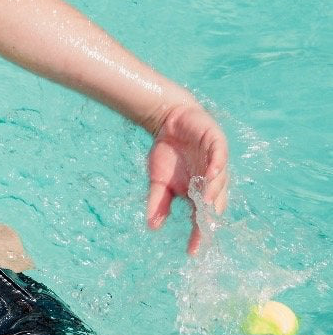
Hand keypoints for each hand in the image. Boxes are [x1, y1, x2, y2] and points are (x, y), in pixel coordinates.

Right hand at [145, 102, 228, 253]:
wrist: (169, 122)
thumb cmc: (167, 153)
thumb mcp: (159, 181)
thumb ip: (159, 202)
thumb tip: (152, 226)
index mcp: (199, 193)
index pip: (201, 218)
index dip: (199, 234)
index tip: (192, 251)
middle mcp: (212, 182)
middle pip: (215, 204)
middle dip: (210, 218)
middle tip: (204, 231)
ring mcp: (216, 164)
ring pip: (220, 183)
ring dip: (214, 193)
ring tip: (206, 204)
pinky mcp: (217, 145)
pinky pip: (220, 158)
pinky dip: (217, 167)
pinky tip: (212, 174)